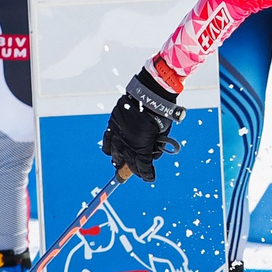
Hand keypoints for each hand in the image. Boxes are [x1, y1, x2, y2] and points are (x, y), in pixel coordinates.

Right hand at [102, 66, 181, 181]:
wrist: (151, 93)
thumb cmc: (160, 113)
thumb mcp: (163, 133)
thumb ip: (156, 146)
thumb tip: (151, 155)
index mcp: (142, 146)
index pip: (143, 167)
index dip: (147, 174)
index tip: (150, 177)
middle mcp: (128, 142)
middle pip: (129, 162)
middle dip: (133, 170)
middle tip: (135, 173)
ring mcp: (119, 133)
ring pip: (115, 153)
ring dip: (119, 160)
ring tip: (119, 164)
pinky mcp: (113, 124)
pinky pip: (107, 140)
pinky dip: (108, 147)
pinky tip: (109, 152)